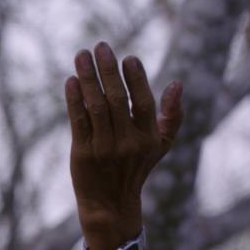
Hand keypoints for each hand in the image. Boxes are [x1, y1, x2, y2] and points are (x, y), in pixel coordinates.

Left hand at [64, 42, 182, 249]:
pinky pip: (78, 121)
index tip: (127, 57)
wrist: (110, 204)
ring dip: (87, 78)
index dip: (136, 78)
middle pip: (116, 99)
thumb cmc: (137, 167)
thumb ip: (172, 115)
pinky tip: (71, 81)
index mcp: (148, 138)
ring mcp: (103, 148)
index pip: (143, 102)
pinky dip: (73, 100)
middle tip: (100, 46)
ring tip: (81, 55)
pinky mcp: (82, 153)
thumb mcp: (161, 144)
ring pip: (95, 106)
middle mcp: (127, 142)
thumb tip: (178, 83)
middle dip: (108, 70)